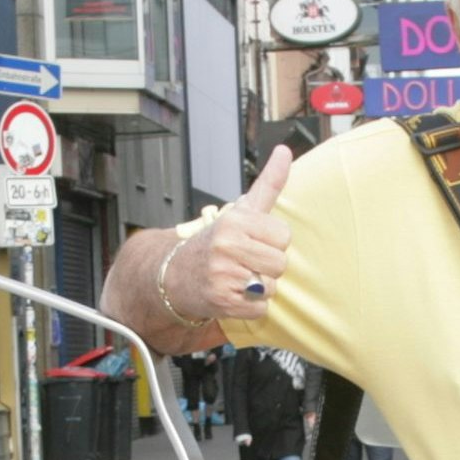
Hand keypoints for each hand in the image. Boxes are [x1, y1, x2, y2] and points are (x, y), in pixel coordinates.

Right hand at [164, 145, 292, 322]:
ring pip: (271, 287)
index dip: (271, 243)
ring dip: (258, 288)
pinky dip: (249, 307)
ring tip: (237, 278)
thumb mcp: (241, 210)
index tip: (252, 242)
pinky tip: (232, 295)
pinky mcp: (221, 301)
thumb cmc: (215, 242)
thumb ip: (268, 184)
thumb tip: (285, 151)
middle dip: (266, 267)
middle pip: (280, 264)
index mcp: (235, 221)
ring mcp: (222, 274)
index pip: (284, 237)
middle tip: (243, 263)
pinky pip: (259, 308)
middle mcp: (226, 245)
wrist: (175, 275)